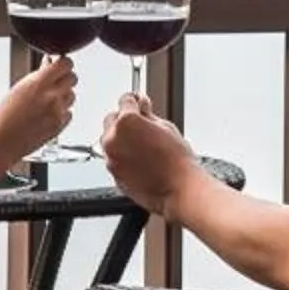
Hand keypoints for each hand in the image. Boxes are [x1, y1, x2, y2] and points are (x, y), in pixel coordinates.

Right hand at [0, 57, 77, 163]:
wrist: (1, 141)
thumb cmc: (3, 117)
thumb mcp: (19, 89)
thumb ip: (38, 76)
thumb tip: (49, 65)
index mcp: (39, 83)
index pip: (66, 64)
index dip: (63, 64)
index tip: (59, 66)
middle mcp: (51, 96)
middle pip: (72, 78)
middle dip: (64, 78)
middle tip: (54, 83)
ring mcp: (57, 112)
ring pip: (72, 95)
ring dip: (63, 96)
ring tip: (47, 102)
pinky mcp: (60, 126)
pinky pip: (69, 113)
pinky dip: (62, 112)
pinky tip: (47, 115)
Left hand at [98, 99, 194, 214]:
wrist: (178, 189)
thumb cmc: (177, 161)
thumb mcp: (167, 127)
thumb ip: (148, 115)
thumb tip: (143, 110)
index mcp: (126, 122)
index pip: (125, 100)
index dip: (135, 101)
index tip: (139, 103)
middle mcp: (113, 139)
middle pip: (112, 119)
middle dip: (125, 120)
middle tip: (142, 126)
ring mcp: (110, 158)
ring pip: (110, 140)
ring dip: (121, 139)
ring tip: (141, 146)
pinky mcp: (113, 174)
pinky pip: (114, 158)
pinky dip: (122, 156)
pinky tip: (139, 160)